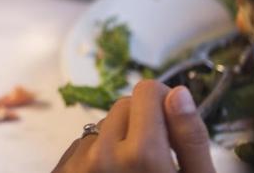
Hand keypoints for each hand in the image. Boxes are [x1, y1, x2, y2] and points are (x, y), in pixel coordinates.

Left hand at [53, 80, 214, 172]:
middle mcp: (104, 153)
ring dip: (120, 137)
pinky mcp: (63, 167)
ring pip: (103, 122)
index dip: (166, 104)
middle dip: (143, 120)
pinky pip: (84, 142)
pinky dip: (100, 152)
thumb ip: (190, 137)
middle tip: (157, 154)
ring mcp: (78, 161)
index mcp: (142, 153)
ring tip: (134, 168)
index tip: (173, 127)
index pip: (147, 90)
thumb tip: (179, 92)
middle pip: (124, 104)